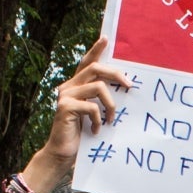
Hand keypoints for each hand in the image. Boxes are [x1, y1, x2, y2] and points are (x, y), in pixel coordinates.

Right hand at [34, 38, 130, 179]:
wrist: (63, 154)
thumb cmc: (82, 135)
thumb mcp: (95, 114)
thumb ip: (102, 100)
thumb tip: (124, 89)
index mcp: (76, 85)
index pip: (87, 63)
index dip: (96, 50)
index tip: (106, 39)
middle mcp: (69, 86)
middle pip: (95, 69)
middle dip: (116, 74)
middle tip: (129, 85)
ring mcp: (65, 95)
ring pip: (98, 87)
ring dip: (111, 105)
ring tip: (111, 120)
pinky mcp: (65, 107)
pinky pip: (92, 107)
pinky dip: (99, 119)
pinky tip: (97, 130)